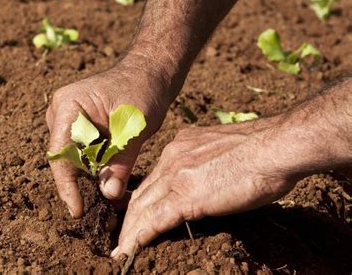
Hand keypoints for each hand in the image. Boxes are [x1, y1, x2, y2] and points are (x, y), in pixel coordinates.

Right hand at [46, 54, 173, 217]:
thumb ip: (121, 161)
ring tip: (113, 195)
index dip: (66, 185)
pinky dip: (98, 168)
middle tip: (101, 211)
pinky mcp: (80, 128)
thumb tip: (108, 194)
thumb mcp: (134, 126)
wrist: (151, 72)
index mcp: (68, 106)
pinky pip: (84, 154)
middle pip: (65, 159)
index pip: (60, 153)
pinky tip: (113, 179)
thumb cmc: (143, 89)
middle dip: (82, 184)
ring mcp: (68, 120)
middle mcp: (61, 114)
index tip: (78, 210)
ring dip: (92, 177)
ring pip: (75, 159)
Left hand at [112, 117, 297, 257]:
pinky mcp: (186, 196)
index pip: (155, 177)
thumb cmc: (263, 150)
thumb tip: (210, 178)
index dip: (144, 197)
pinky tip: (130, 250)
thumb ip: (207, 162)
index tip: (138, 212)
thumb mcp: (223, 150)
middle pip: (142, 192)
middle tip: (121, 234)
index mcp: (181, 146)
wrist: (275, 147)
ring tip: (122, 249)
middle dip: (130, 216)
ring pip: (143, 207)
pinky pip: (155, 220)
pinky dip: (140, 237)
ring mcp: (177, 175)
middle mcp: (172, 157)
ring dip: (130, 231)